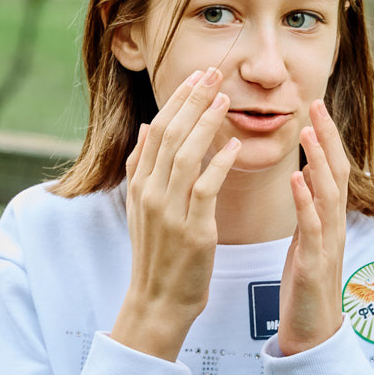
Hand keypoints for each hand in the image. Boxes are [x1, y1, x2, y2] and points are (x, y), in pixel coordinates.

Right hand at [109, 68, 240, 362]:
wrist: (158, 300)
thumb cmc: (158, 255)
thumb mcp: (142, 209)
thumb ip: (142, 168)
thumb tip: (146, 128)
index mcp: (139, 185)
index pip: (157, 130)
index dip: (177, 100)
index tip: (197, 77)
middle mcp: (150, 193)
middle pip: (170, 134)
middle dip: (192, 100)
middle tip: (213, 73)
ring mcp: (169, 211)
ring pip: (186, 155)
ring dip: (206, 123)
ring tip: (224, 99)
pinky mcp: (192, 229)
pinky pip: (205, 187)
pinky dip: (219, 163)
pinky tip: (234, 144)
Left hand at [276, 100, 351, 355]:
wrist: (312, 336)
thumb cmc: (304, 288)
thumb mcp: (306, 241)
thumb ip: (308, 209)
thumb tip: (304, 175)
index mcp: (328, 220)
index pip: (332, 170)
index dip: (326, 138)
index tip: (314, 106)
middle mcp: (334, 227)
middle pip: (337, 173)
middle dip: (327, 137)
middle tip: (315, 103)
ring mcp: (327, 245)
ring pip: (329, 195)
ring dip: (319, 161)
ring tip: (307, 132)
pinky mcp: (314, 265)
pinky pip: (312, 228)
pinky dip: (305, 201)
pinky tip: (296, 180)